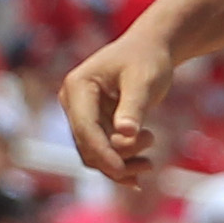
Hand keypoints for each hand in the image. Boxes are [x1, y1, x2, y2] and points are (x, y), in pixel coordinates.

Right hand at [62, 25, 177, 188]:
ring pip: (94, 154)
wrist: (150, 51)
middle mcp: (73, 103)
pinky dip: (122, 164)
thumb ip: (134, 107)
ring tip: (150, 161)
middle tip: (150, 147)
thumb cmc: (146, 60)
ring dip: (122, 163)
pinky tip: (141, 170)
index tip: (122, 171)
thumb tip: (125, 133)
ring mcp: (81, 116)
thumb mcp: (144, 81)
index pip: (85, 128)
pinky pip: (103, 153)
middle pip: (87, 145)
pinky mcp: (94, 126)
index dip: (102, 152)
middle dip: (117, 156)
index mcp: (77, 86)